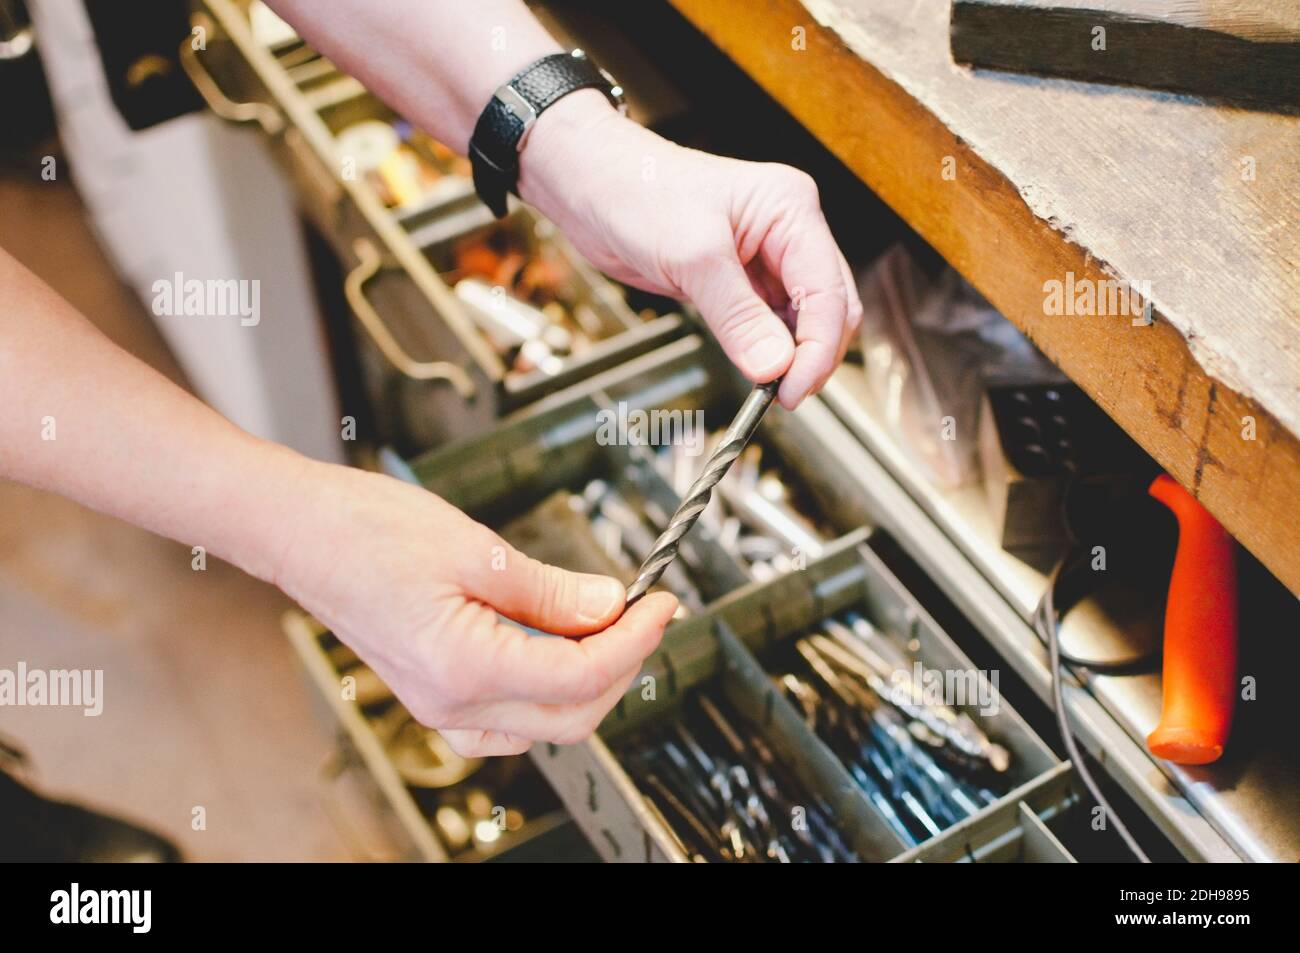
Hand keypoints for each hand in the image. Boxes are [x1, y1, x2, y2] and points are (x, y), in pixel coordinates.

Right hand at [272, 460, 677, 756]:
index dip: (633, 639)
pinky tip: (557, 651)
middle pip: (571, 714)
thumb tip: (610, 607)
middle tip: (645, 614)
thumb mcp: (478, 550)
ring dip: (588, 682)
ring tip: (608, 626)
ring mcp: (438, 707)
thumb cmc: (366, 531)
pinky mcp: (432, 695)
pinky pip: (507, 722)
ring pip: (543, 723)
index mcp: (465, 668)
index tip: (661, 605)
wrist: (301, 533)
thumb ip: (551, 591)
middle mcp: (451, 704)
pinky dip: (545, 693)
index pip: (581, 675)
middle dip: (621, 664)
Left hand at [518, 92, 862, 408]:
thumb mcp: (691, 257)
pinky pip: (769, 323)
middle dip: (812, 355)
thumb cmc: (637, 192)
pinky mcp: (741, 279)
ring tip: (766, 387)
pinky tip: (754, 368)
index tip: (793, 390)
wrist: (592, 186)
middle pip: (828, 307)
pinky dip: (767, 350)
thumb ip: (737, 315)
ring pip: (802, 319)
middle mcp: (788, 231)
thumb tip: (773, 366)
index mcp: (791, 208)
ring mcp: (766, 256)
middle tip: (782, 396)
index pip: (828, 290)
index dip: (818, 348)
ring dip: (791, 356)